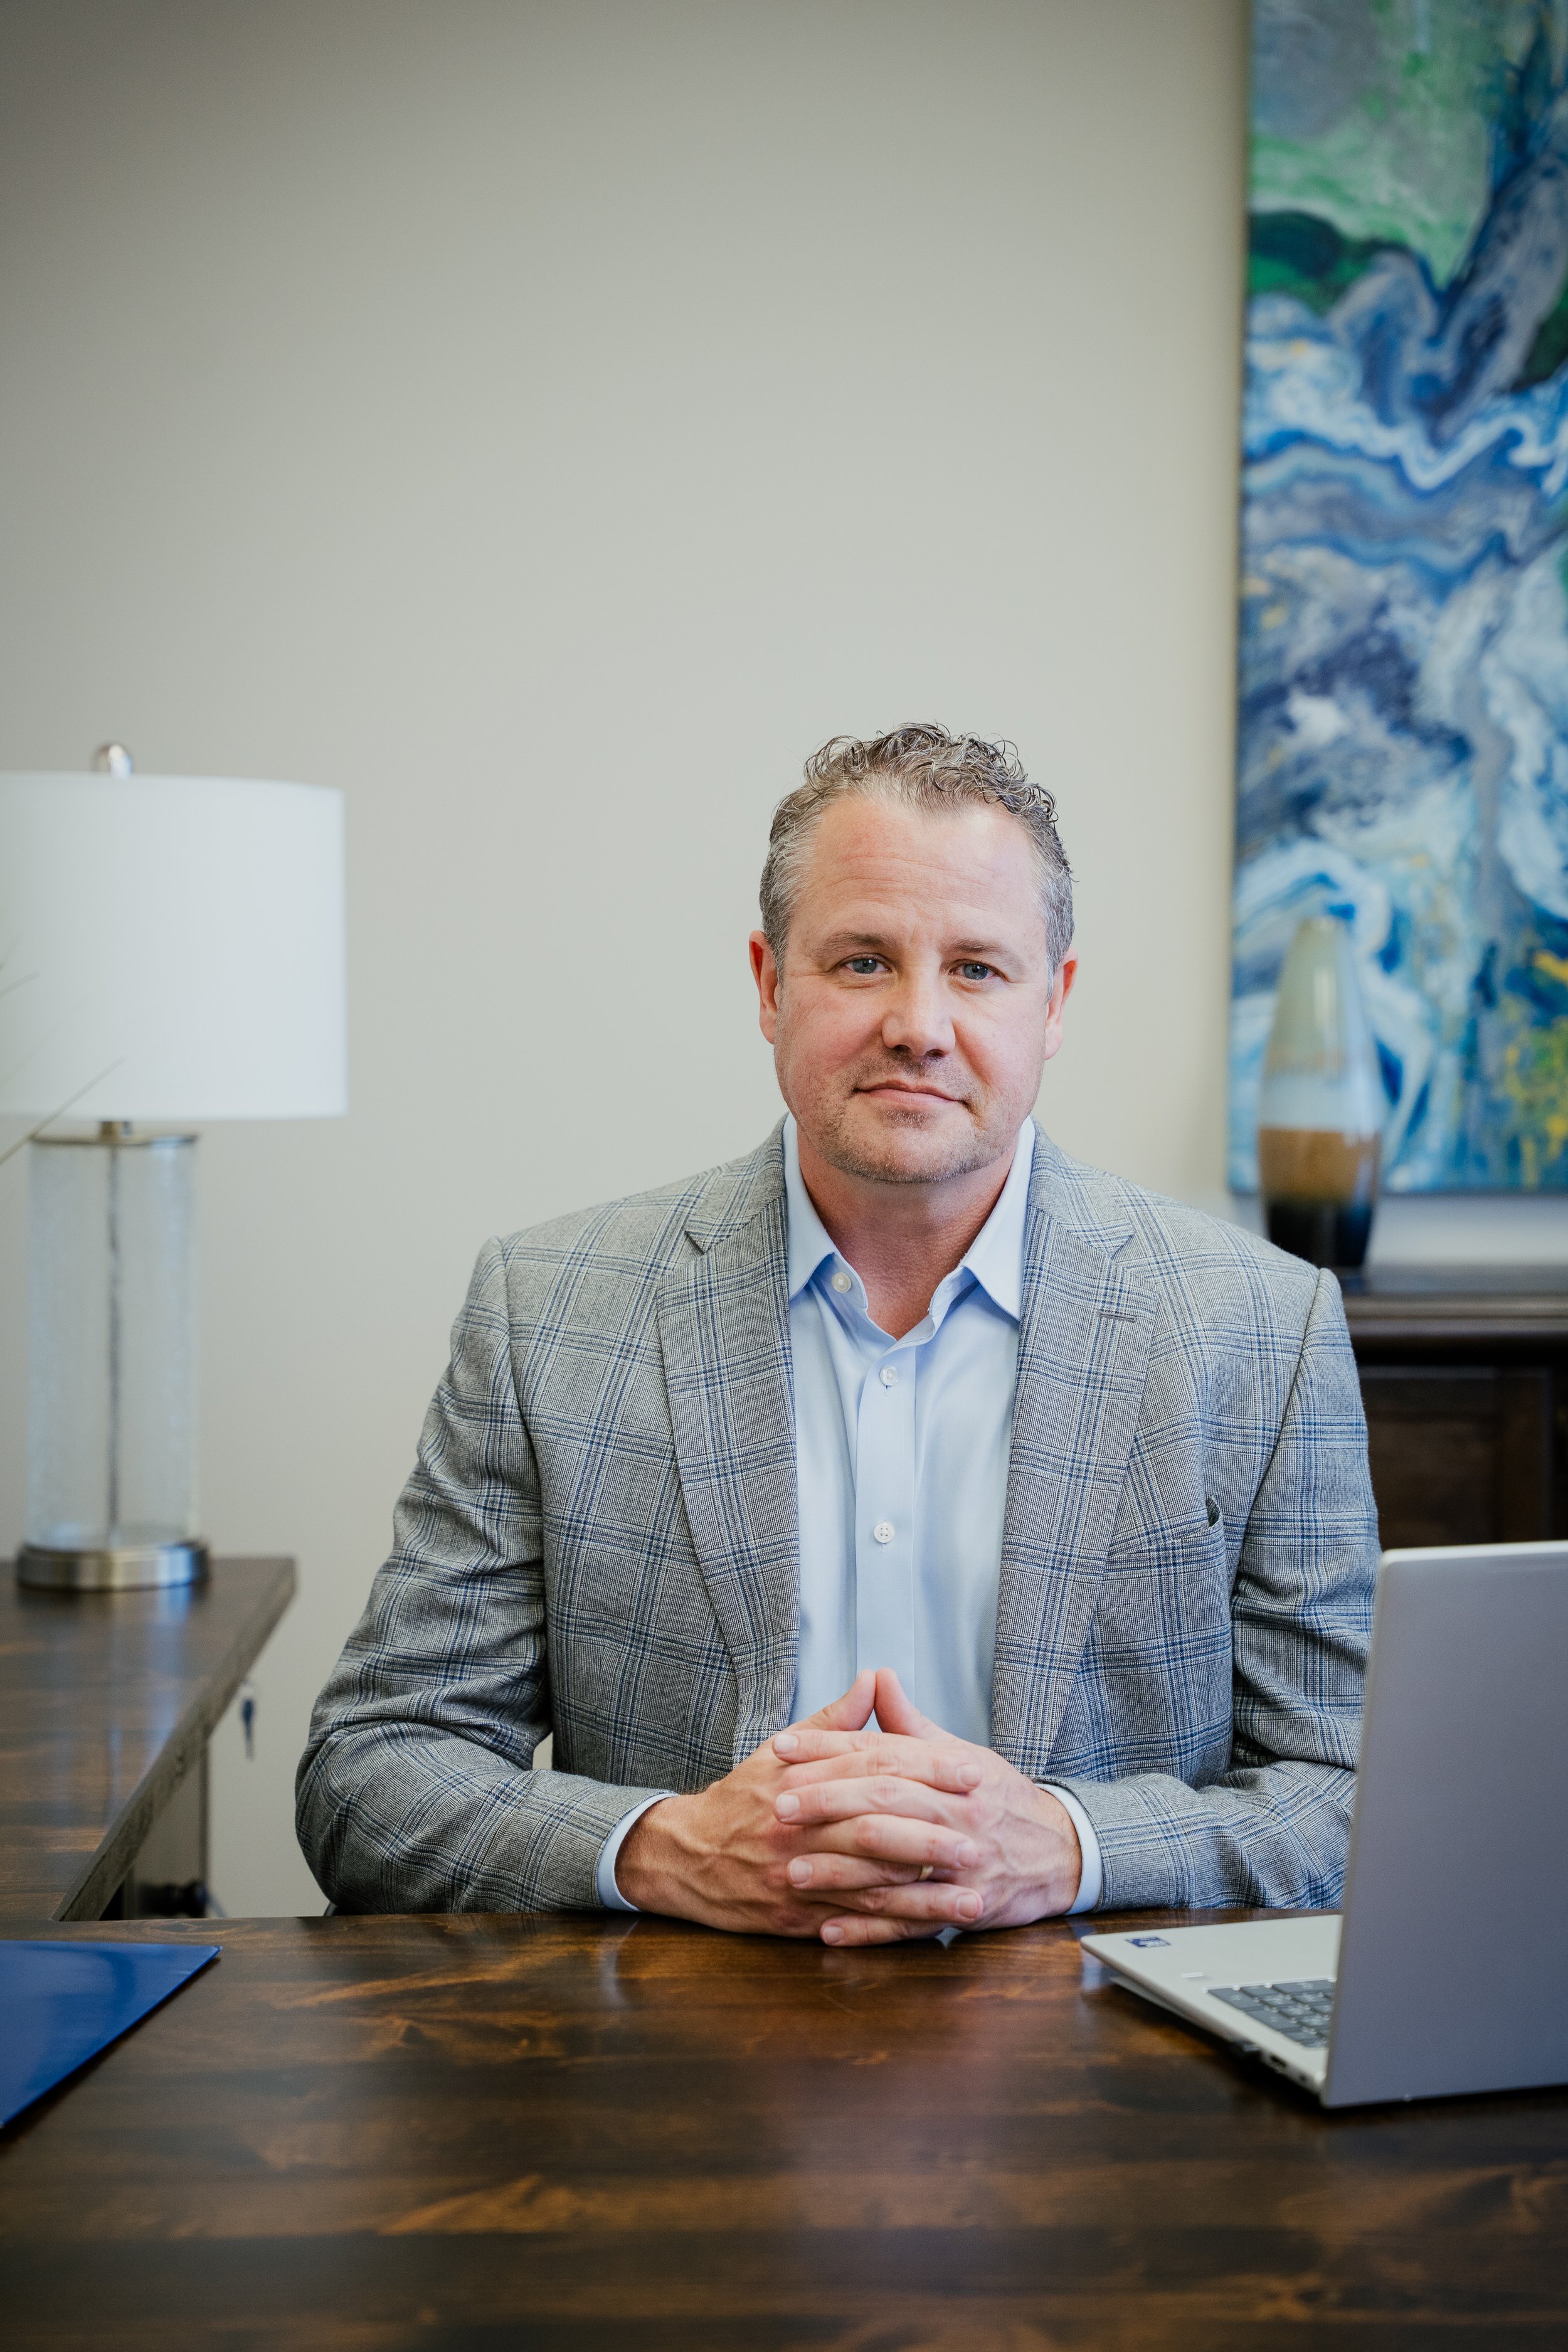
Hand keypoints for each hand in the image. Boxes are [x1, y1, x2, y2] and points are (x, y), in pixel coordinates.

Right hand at [614, 1671, 983, 1938]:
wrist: (686, 1855)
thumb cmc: (742, 1799)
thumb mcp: (781, 1751)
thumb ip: (835, 1720)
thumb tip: (874, 1678)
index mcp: (802, 1781)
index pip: (876, 1769)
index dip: (928, 1771)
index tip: (974, 1773)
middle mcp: (800, 1829)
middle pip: (876, 1832)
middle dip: (934, 1840)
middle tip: (984, 1842)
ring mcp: (796, 1877)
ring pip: (869, 1888)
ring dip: (926, 1897)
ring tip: (975, 1899)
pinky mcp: (794, 1916)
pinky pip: (850, 1925)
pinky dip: (891, 1929)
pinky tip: (929, 1931)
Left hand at [769, 1668, 1082, 1945]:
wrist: (1061, 1851)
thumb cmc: (999, 1798)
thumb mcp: (960, 1753)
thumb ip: (910, 1723)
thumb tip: (876, 1676)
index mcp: (952, 1769)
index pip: (882, 1752)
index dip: (829, 1747)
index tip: (781, 1748)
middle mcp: (958, 1813)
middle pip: (885, 1801)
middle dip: (827, 1802)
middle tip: (778, 1805)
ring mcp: (964, 1864)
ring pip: (894, 1865)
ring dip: (840, 1871)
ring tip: (792, 1872)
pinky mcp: (966, 1907)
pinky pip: (912, 1921)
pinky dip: (870, 1929)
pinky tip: (829, 1930)